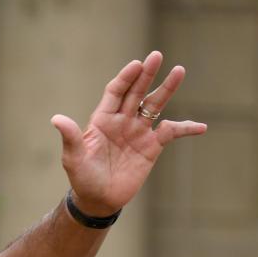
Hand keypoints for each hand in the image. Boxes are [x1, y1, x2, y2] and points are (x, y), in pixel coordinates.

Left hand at [51, 51, 205, 216]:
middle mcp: (123, 121)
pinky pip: (171, 133)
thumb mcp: (73, 158)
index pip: (115, 92)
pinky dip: (186, 129)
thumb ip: (70, 137)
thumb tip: (56, 119)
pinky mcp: (151, 147)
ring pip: (155, 105)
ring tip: (179, 70)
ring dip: (167, 89)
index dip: (125, 78)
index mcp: (103, 119)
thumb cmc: (83, 178)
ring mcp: (138, 132)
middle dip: (146, 74)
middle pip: (137, 92)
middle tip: (157, 56)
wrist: (98, 200)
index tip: (136, 65)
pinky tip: (201, 127)